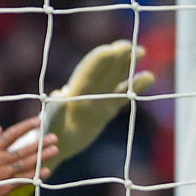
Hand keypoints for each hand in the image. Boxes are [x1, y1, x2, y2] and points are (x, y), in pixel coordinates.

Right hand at [0, 119, 53, 195]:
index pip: (11, 134)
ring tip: (54, 150)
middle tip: (54, 137)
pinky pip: (23, 180)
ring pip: (26, 163)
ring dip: (42, 157)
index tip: (38, 121)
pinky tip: (45, 172)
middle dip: (40, 143)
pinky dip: (35, 176)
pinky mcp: (4, 187)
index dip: (26, 126)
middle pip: (23, 149)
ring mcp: (2, 174)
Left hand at [10, 40, 153, 165]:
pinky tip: (148, 76)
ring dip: (126, 66)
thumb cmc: (48, 138)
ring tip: (141, 51)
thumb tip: (59, 94)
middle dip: (115, 57)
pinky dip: (134, 87)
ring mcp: (97, 102)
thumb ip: (55, 112)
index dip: (98, 61)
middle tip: (129, 45)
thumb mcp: (50, 125)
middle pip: (103, 71)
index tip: (110, 49)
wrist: (53, 150)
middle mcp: (86, 95)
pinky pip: (122, 97)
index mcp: (73, 95)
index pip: (88, 73)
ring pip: (114, 79)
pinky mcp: (104, 112)